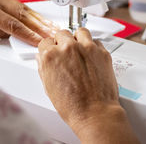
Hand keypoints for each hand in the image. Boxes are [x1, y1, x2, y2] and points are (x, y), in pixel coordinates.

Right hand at [37, 28, 138, 142]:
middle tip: (66, 53)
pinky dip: (93, 46)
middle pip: (62, 34)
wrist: (95, 113)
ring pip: (80, 32)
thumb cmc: (73, 105)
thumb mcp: (48, 87)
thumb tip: (42, 59)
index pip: (45, 41)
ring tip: (80, 50)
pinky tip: (91, 57)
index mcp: (51, 56)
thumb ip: (44, 67)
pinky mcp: (102, 52)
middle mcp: (68, 48)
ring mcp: (86, 48)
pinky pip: (96, 41)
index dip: (49, 48)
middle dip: (62, 42)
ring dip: (78, 39)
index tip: (53, 51)